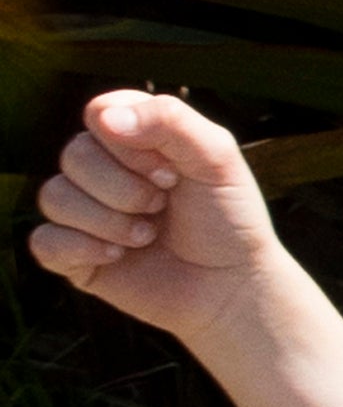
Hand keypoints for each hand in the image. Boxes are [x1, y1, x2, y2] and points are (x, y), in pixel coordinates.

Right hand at [24, 87, 285, 343]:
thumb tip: (104, 119)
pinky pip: (44, 241)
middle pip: (74, 156)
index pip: (98, 116)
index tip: (172, 175)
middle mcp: (100, 169)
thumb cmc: (229, 221)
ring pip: (55, 197)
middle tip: (162, 207)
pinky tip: (117, 257)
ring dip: (109, 221)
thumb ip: (170, 120)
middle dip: (125, 189)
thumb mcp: (217, 160)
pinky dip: (79, 248)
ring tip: (147, 237)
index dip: (131, 147)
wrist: (234, 290)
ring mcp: (85, 212)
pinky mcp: (75, 255)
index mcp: (129, 137)